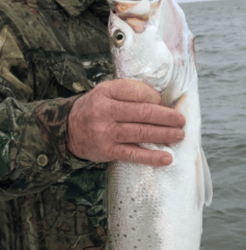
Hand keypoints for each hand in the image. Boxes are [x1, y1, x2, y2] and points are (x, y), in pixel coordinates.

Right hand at [66, 79, 185, 166]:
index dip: (154, 97)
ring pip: (140, 132)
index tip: (164, 102)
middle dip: (166, 117)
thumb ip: (129, 92)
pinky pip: (133, 154)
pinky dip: (151, 156)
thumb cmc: (95, 108)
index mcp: (105, 91)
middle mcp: (104, 110)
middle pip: (142, 112)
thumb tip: (160, 101)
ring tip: (179, 135)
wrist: (68, 129)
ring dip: (164, 134)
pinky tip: (166, 158)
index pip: (136, 91)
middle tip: (181, 120)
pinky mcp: (107, 150)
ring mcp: (105, 132)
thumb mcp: (106, 92)